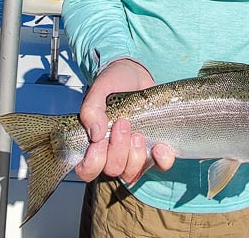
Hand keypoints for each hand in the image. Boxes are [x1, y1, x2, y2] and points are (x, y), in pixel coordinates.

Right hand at [75, 58, 175, 182]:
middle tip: (123, 123)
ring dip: (136, 155)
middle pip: (112, 170)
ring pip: (132, 173)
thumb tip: (95, 134)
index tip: (100, 140)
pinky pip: (160, 166)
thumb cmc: (116, 82)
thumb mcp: (100, 88)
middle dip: (118, 149)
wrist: (138, 75)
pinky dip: (161, 159)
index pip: (86, 171)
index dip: (93, 163)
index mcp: (93, 143)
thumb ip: (91, 109)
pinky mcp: (155, 150)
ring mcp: (134, 154)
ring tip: (138, 132)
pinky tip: (159, 146)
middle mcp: (112, 153)